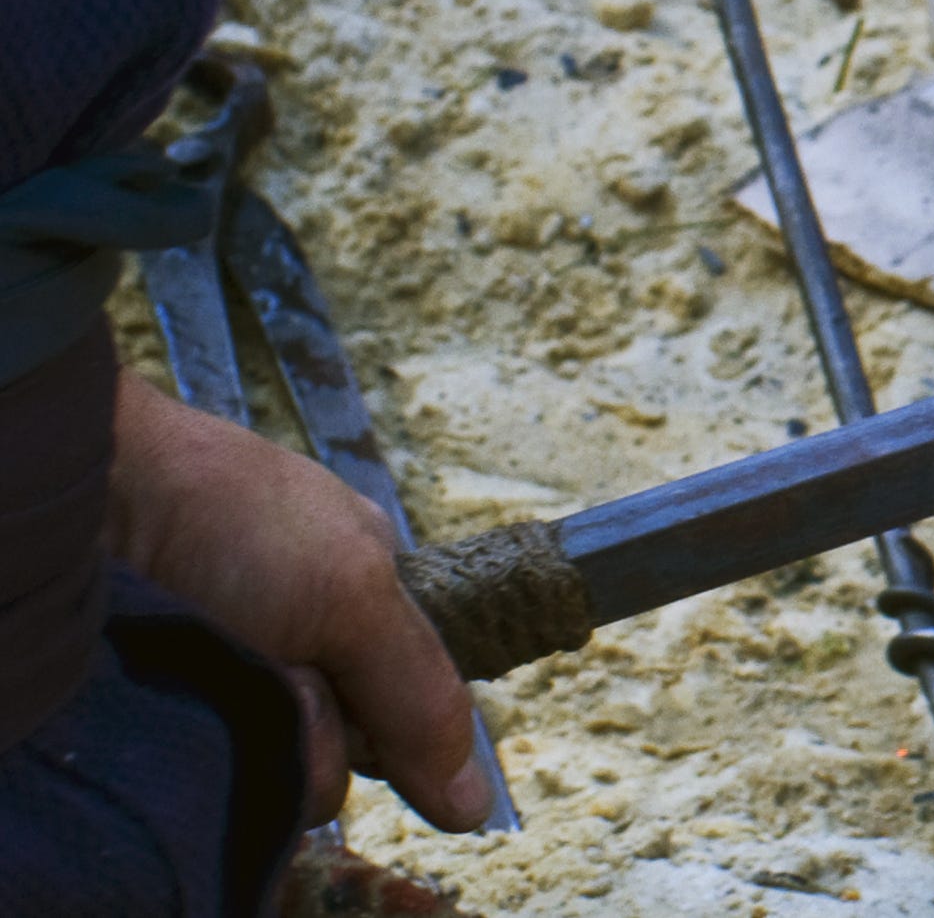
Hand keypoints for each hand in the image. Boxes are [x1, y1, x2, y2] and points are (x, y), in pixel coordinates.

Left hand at [105, 376, 488, 830]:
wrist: (88, 496)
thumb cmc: (229, 517)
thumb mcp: (356, 594)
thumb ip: (422, 695)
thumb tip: (475, 805)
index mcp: (358, 596)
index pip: (401, 707)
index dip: (388, 726)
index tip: (357, 706)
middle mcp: (293, 645)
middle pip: (336, 748)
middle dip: (319, 731)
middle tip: (282, 670)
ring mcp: (224, 680)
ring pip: (270, 768)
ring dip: (257, 738)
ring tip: (212, 675)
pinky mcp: (164, 713)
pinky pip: (207, 775)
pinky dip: (202, 755)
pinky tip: (179, 709)